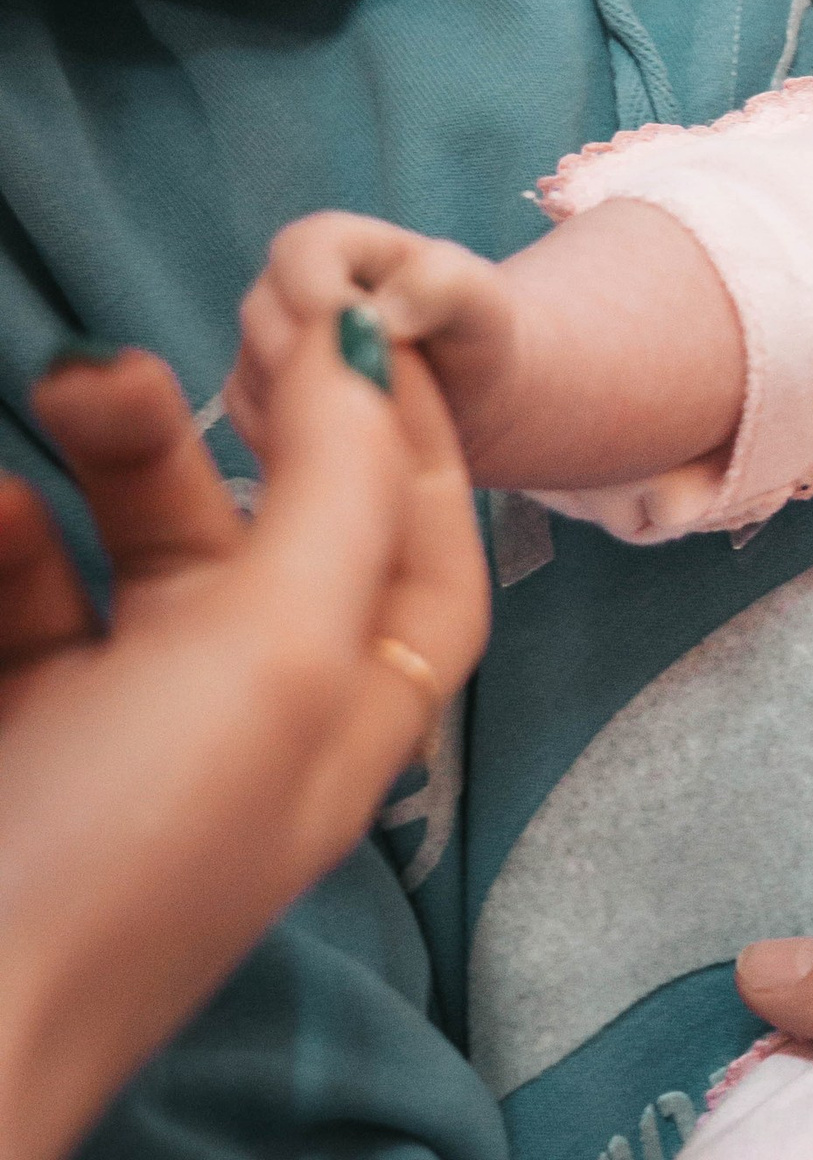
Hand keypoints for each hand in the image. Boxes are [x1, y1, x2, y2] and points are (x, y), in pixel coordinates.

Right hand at [0, 328, 486, 1159]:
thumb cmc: (123, 848)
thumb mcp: (273, 654)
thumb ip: (333, 490)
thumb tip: (370, 345)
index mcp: (348, 724)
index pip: (424, 551)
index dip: (410, 431)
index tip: (360, 311)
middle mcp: (246, 733)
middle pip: (271, 537)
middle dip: (227, 422)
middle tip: (184, 327)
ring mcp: (117, 745)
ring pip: (134, 557)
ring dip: (111, 457)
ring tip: (66, 379)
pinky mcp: (13, 751)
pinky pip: (25, 612)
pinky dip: (9, 544)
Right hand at [233, 209, 520, 468]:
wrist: (474, 392)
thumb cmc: (478, 332)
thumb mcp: (481, 300)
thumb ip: (441, 286)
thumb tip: (380, 317)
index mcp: (335, 243)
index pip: (301, 252)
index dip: (324, 296)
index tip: (370, 343)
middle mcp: (287, 288)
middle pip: (264, 316)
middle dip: (320, 361)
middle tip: (383, 396)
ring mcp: (265, 344)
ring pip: (253, 376)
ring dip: (313, 405)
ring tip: (384, 420)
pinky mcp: (258, 399)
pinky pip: (255, 424)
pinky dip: (299, 441)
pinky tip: (355, 448)